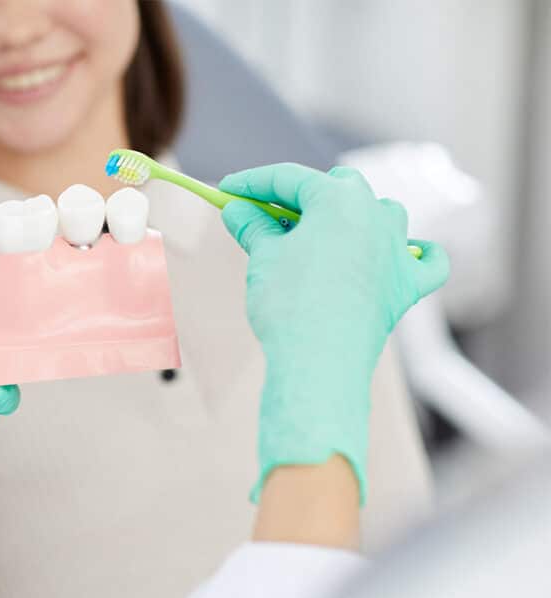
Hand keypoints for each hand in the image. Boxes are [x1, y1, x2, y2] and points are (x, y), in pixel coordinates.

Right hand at [219, 163, 448, 502]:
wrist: (319, 360)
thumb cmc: (289, 304)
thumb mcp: (263, 257)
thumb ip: (253, 226)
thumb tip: (237, 210)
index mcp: (338, 199)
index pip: (288, 179)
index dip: (253, 183)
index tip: (229, 191)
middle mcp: (375, 215)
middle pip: (339, 186)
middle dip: (303, 195)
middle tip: (267, 214)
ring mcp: (397, 249)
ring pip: (384, 213)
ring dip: (356, 215)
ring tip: (325, 232)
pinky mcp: (405, 286)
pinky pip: (427, 261)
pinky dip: (419, 254)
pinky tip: (411, 252)